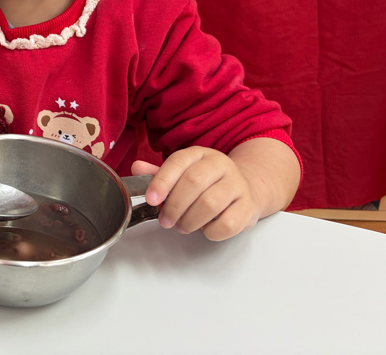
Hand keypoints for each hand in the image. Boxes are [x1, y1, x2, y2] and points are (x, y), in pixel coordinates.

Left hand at [132, 147, 262, 240]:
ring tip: (182, 226)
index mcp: (200, 154)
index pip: (178, 162)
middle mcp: (220, 165)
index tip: (151, 199)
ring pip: (210, 204)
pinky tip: (205, 228)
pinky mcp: (249, 206)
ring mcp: (237, 185)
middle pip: (193, 183)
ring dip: (190, 220)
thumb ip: (160, 173)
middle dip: (174, 206)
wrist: (247, 188)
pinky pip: (228, 223)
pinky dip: (211, 231)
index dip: (161, 181)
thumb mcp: (183, 173)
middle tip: (165, 221)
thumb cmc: (208, 183)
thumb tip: (136, 168)